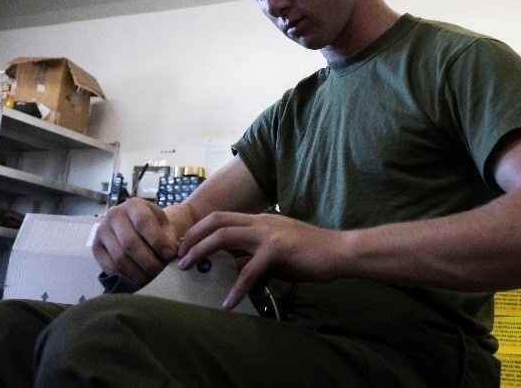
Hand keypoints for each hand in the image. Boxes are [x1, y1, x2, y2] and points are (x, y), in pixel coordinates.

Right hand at [92, 198, 179, 285]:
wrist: (140, 228)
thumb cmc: (155, 228)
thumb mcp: (165, 227)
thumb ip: (169, 239)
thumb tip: (172, 255)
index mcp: (133, 205)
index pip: (143, 222)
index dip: (157, 241)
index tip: (170, 255)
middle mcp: (114, 215)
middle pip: (130, 243)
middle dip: (148, 262)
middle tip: (161, 272)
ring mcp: (102, 231)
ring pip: (120, 258)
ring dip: (138, 273)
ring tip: (153, 279)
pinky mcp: (96, 248)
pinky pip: (110, 268)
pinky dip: (126, 278)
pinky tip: (139, 280)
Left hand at [177, 212, 342, 308]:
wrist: (340, 251)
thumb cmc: (312, 253)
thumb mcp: (277, 252)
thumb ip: (255, 255)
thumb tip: (235, 266)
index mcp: (260, 220)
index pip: (222, 218)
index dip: (200, 230)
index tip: (186, 246)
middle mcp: (261, 221)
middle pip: (216, 221)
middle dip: (193, 236)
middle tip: (179, 255)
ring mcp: (269, 232)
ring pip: (225, 236)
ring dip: (203, 251)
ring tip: (190, 267)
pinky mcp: (278, 249)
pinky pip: (250, 269)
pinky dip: (236, 287)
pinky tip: (229, 301)